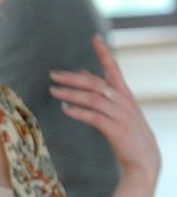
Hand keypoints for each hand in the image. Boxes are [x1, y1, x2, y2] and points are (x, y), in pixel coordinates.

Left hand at [50, 38, 160, 185]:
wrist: (144, 159)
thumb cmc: (127, 132)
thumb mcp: (116, 109)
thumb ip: (101, 91)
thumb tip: (82, 72)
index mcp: (124, 94)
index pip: (114, 68)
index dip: (104, 53)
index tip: (94, 38)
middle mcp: (124, 101)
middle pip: (96, 83)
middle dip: (73, 78)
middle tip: (53, 74)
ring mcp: (121, 115)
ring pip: (93, 99)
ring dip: (71, 94)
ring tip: (52, 91)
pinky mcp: (116, 130)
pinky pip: (94, 117)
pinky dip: (79, 112)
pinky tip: (65, 110)